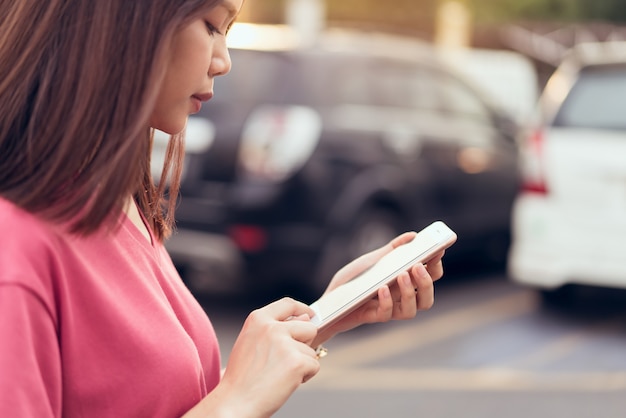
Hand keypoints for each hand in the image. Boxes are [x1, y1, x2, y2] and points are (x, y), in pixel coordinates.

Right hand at [204, 298, 319, 417]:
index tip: (311, 316)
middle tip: (285, 362)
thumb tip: (307, 317)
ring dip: (302, 364)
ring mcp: (284, 343)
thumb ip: (277, 328)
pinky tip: (286, 383)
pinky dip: (306, 376)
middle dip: (305, 344)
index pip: (288, 304)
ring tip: (279, 375)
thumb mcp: (253, 343)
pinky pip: (315, 365)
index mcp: (258, 319)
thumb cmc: (243, 377)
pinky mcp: (296, 362)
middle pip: (308, 327)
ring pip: (312, 350)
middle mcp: (271, 327)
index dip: (302, 309)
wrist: (235, 403)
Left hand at [313, 232, 444, 345]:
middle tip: (418, 266)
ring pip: (413, 310)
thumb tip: (413, 236)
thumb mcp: (371, 261)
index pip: (430, 276)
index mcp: (403, 281)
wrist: (328, 300)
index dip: (436, 264)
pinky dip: (387, 301)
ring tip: (401, 275)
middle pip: (427, 297)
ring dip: (410, 293)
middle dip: (427, 282)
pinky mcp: (373, 316)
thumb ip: (392, 250)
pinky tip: (381, 288)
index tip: (437, 250)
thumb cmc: (352, 280)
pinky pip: (387, 314)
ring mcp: (388, 308)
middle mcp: (400, 297)